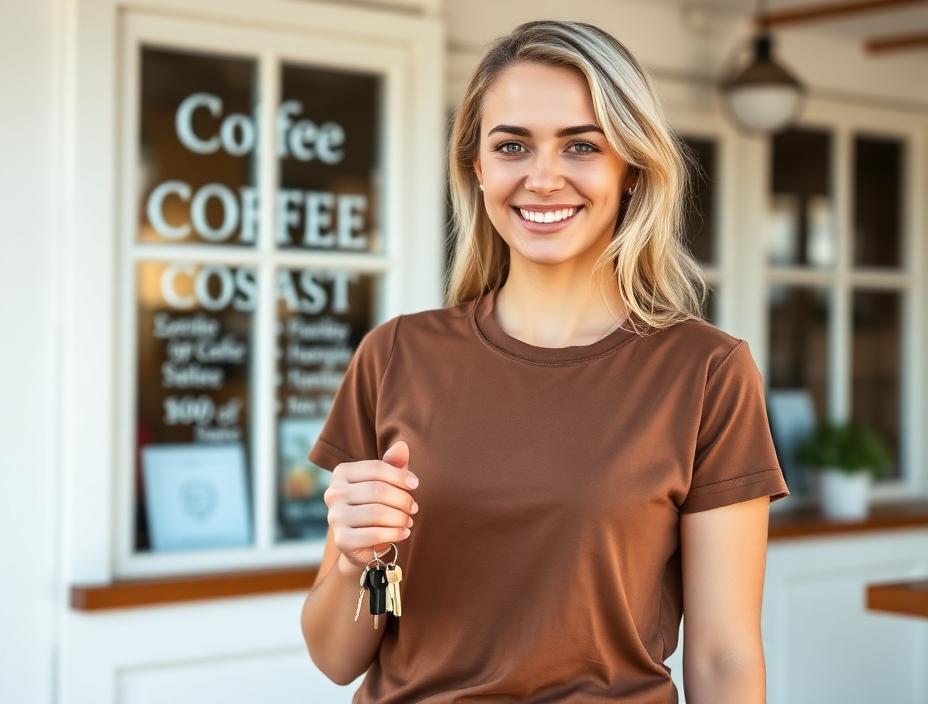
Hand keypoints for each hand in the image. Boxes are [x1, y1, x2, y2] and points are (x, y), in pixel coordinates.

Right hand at [324, 440, 418, 573]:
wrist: (363, 543)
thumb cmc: (377, 504)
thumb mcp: (387, 482)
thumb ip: (393, 464)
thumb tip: (402, 445)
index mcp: (341, 473)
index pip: (376, 468)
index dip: (400, 475)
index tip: (415, 484)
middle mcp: (333, 493)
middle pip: (378, 491)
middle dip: (402, 499)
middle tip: (414, 508)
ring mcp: (334, 517)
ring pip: (377, 513)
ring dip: (401, 518)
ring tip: (409, 520)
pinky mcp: (341, 540)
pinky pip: (374, 534)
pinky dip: (395, 533)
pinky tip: (404, 532)